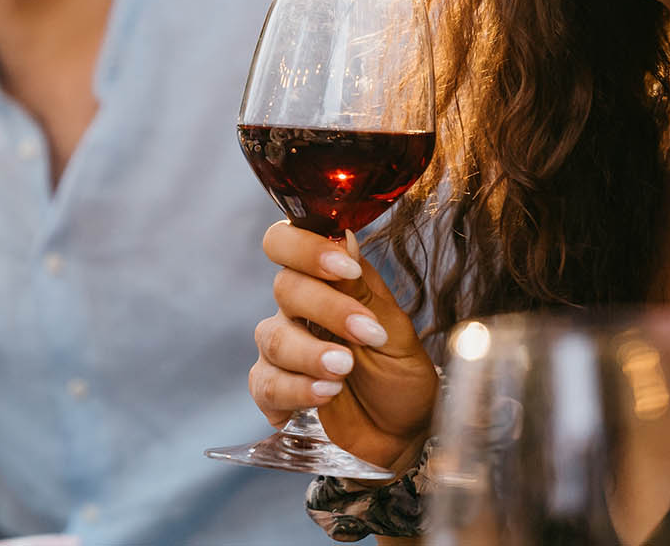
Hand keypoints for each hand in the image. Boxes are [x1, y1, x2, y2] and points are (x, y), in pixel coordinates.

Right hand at [250, 221, 438, 472]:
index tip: (345, 269)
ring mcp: (282, 350)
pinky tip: (325, 396)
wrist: (404, 434)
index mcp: (326, 282)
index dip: (307, 249)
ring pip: (273, 337)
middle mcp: (297, 310)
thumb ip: (363, 291)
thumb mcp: (395, 332)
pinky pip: (265, 383)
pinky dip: (295, 390)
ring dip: (311, 354)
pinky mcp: (277, 391)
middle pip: (284, 288)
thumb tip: (343, 236)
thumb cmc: (400, 375)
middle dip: (326, 311)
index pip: (288, 243)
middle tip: (365, 335)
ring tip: (344, 373)